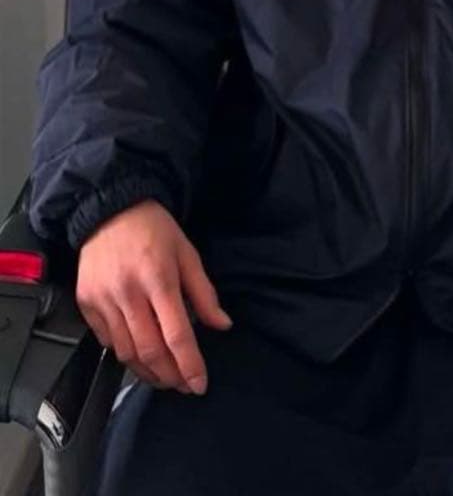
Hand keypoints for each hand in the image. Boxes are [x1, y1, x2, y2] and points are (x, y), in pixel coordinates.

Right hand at [76, 199, 232, 393]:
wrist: (110, 210)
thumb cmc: (155, 229)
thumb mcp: (188, 253)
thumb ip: (204, 293)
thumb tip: (222, 325)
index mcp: (159, 279)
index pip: (177, 334)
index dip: (190, 365)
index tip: (199, 385)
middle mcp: (128, 293)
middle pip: (150, 351)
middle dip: (169, 376)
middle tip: (183, 386)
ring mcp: (103, 300)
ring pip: (126, 352)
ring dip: (147, 372)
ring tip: (164, 377)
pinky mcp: (86, 304)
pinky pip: (106, 341)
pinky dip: (124, 355)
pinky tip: (139, 356)